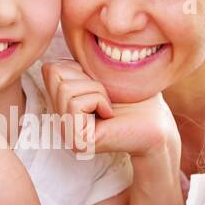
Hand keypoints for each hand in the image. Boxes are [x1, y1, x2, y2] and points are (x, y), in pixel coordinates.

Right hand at [41, 61, 179, 160]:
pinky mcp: (77, 141)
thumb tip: (47, 64)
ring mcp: (66, 133)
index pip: (51, 68)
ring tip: (109, 108)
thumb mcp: (98, 75)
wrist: (156, 122)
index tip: (100, 86)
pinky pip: (77, 103)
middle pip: (54, 75)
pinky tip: (110, 117)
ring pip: (66, 88)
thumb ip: (72, 69)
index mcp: (62, 105)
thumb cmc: (134, 96)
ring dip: (97, 91)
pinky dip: (99, 101)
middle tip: (106, 98)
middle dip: (88, 78)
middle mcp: (60, 121)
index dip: (80, 68)